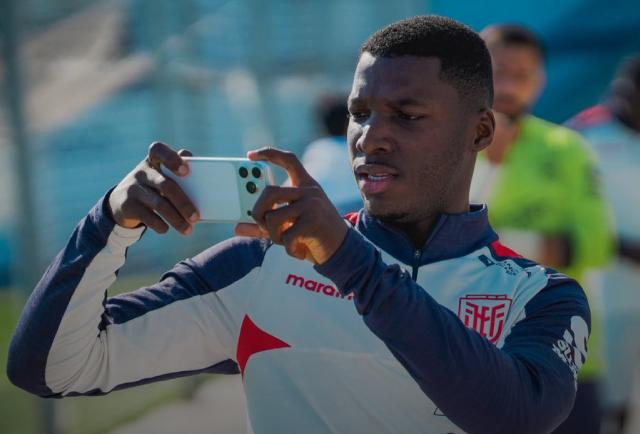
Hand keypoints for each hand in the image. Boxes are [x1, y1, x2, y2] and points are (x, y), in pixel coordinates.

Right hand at [108, 142, 199, 234]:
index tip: (186, 172)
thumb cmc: (153, 187)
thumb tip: (203, 182)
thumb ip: (179, 174)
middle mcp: (142, 172)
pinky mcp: (127, 205)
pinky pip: (148, 216)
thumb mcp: (161, 176)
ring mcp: (133, 188)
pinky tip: (167, 229)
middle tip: (196, 217)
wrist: (121, 202)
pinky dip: (160, 225)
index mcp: (153, 160)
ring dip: (176, 219)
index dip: (172, 158)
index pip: (158, 150)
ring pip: (159, 204)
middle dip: (183, 203)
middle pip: (166, 185)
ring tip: (188, 230)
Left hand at [235, 148, 347, 264]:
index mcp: (306, 186)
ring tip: (285, 242)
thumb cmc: (314, 235)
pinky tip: (298, 251)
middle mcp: (309, 191)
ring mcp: (312, 206)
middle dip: (258, 211)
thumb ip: (266, 224)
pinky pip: (286, 236)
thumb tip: (237, 227)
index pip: (288, 160)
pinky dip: (288, 249)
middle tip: (260, 224)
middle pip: (269, 192)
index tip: (250, 155)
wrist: (344, 250)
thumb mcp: (292, 225)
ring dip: (273, 236)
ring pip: (273, 218)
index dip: (268, 154)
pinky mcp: (313, 223)